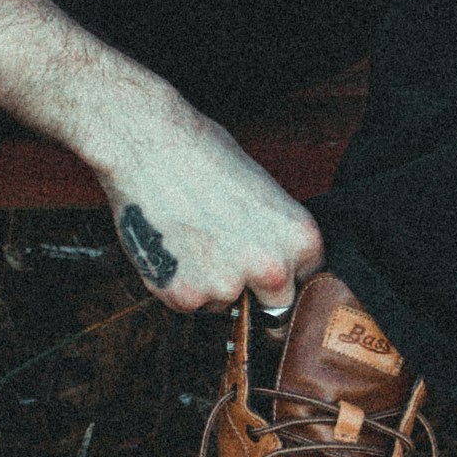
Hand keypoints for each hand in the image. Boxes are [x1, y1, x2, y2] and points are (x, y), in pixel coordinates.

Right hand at [92, 99, 323, 316]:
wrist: (150, 146)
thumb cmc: (204, 155)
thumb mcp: (264, 192)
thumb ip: (275, 237)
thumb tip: (276, 269)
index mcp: (301, 239)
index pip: (306, 279)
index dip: (282, 270)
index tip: (261, 258)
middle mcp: (271, 269)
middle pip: (276, 309)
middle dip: (255, 293)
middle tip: (227, 260)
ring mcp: (228, 287)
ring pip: (226, 305)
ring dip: (211, 285)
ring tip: (189, 237)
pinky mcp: (185, 297)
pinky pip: (189, 304)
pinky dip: (178, 284)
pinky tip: (170, 245)